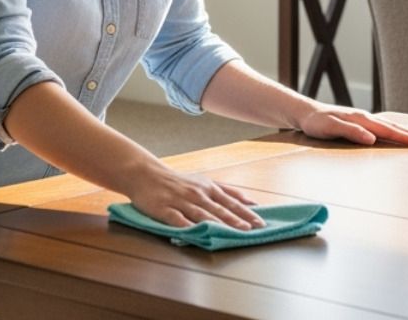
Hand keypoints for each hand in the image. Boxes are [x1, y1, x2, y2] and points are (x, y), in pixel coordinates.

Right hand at [123, 162, 265, 230]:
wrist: (146, 174)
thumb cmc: (178, 181)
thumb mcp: (204, 182)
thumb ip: (227, 191)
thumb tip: (251, 202)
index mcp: (208, 188)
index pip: (231, 201)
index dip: (246, 213)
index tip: (261, 223)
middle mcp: (197, 193)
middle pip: (219, 209)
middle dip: (236, 220)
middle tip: (251, 230)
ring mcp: (180, 201)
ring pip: (202, 214)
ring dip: (218, 223)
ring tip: (231, 232)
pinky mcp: (164, 209)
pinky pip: (178, 220)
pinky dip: (187, 227)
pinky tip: (196, 234)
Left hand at [294, 104, 407, 146]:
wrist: (305, 113)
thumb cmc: (315, 123)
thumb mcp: (329, 128)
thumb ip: (350, 132)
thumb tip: (372, 138)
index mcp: (361, 120)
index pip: (388, 131)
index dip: (406, 137)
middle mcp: (366, 118)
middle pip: (394, 128)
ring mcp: (365, 120)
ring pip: (391, 126)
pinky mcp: (361, 123)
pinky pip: (383, 127)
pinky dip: (396, 129)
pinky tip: (402, 132)